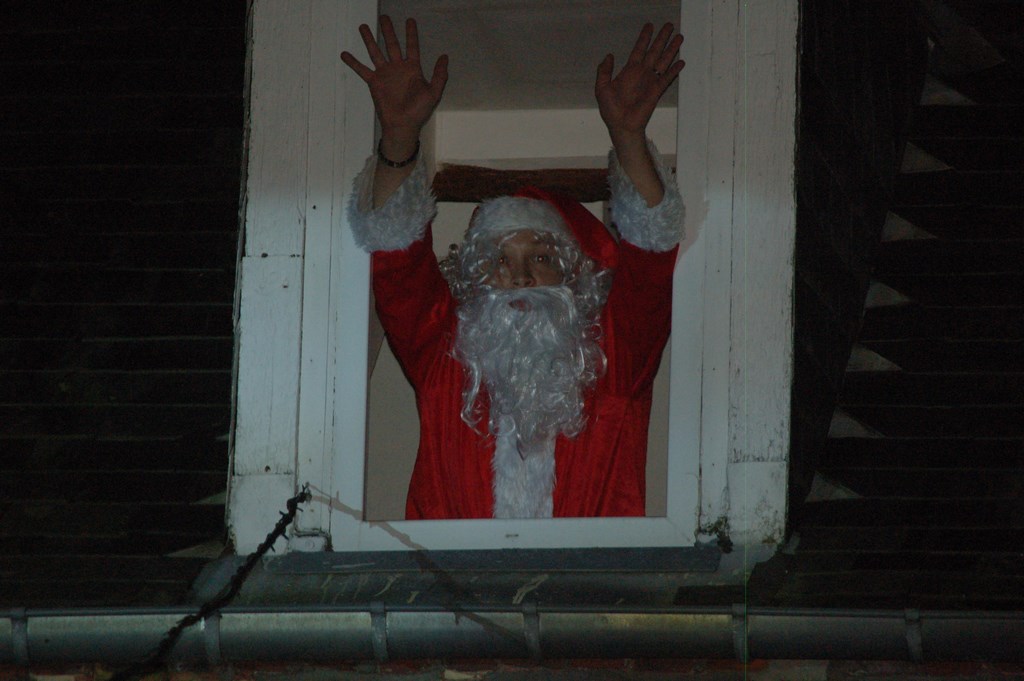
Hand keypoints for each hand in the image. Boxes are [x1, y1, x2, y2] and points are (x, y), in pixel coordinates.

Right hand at [340, 16, 447, 148]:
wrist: (403, 125)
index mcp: (412, 69)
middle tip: (385, 17)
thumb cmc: (419, 111)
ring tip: (363, 26)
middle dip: (388, 31)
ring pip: (375, 52)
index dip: (411, 33)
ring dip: (369, 39)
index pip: (412, 46)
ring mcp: (385, 75)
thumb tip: (445, 56)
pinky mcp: (374, 83)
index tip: (410, 20)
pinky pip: (362, 70)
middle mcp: (397, 69)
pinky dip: (353, 62)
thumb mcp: (434, 92)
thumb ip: (440, 75)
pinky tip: (345, 53)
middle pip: (392, 44)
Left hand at [595, 23, 684, 137]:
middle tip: (669, 25)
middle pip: (654, 51)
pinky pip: (666, 78)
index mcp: (629, 71)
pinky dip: (674, 70)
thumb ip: (604, 71)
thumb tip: (609, 56)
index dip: (644, 38)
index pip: (638, 50)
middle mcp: (642, 74)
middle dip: (662, 38)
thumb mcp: (601, 88)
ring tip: (679, 37)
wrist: (621, 126)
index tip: (649, 26)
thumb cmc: (610, 110)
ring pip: (663, 61)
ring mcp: (650, 82)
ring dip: (671, 49)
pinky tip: (681, 61)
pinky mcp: (656, 91)